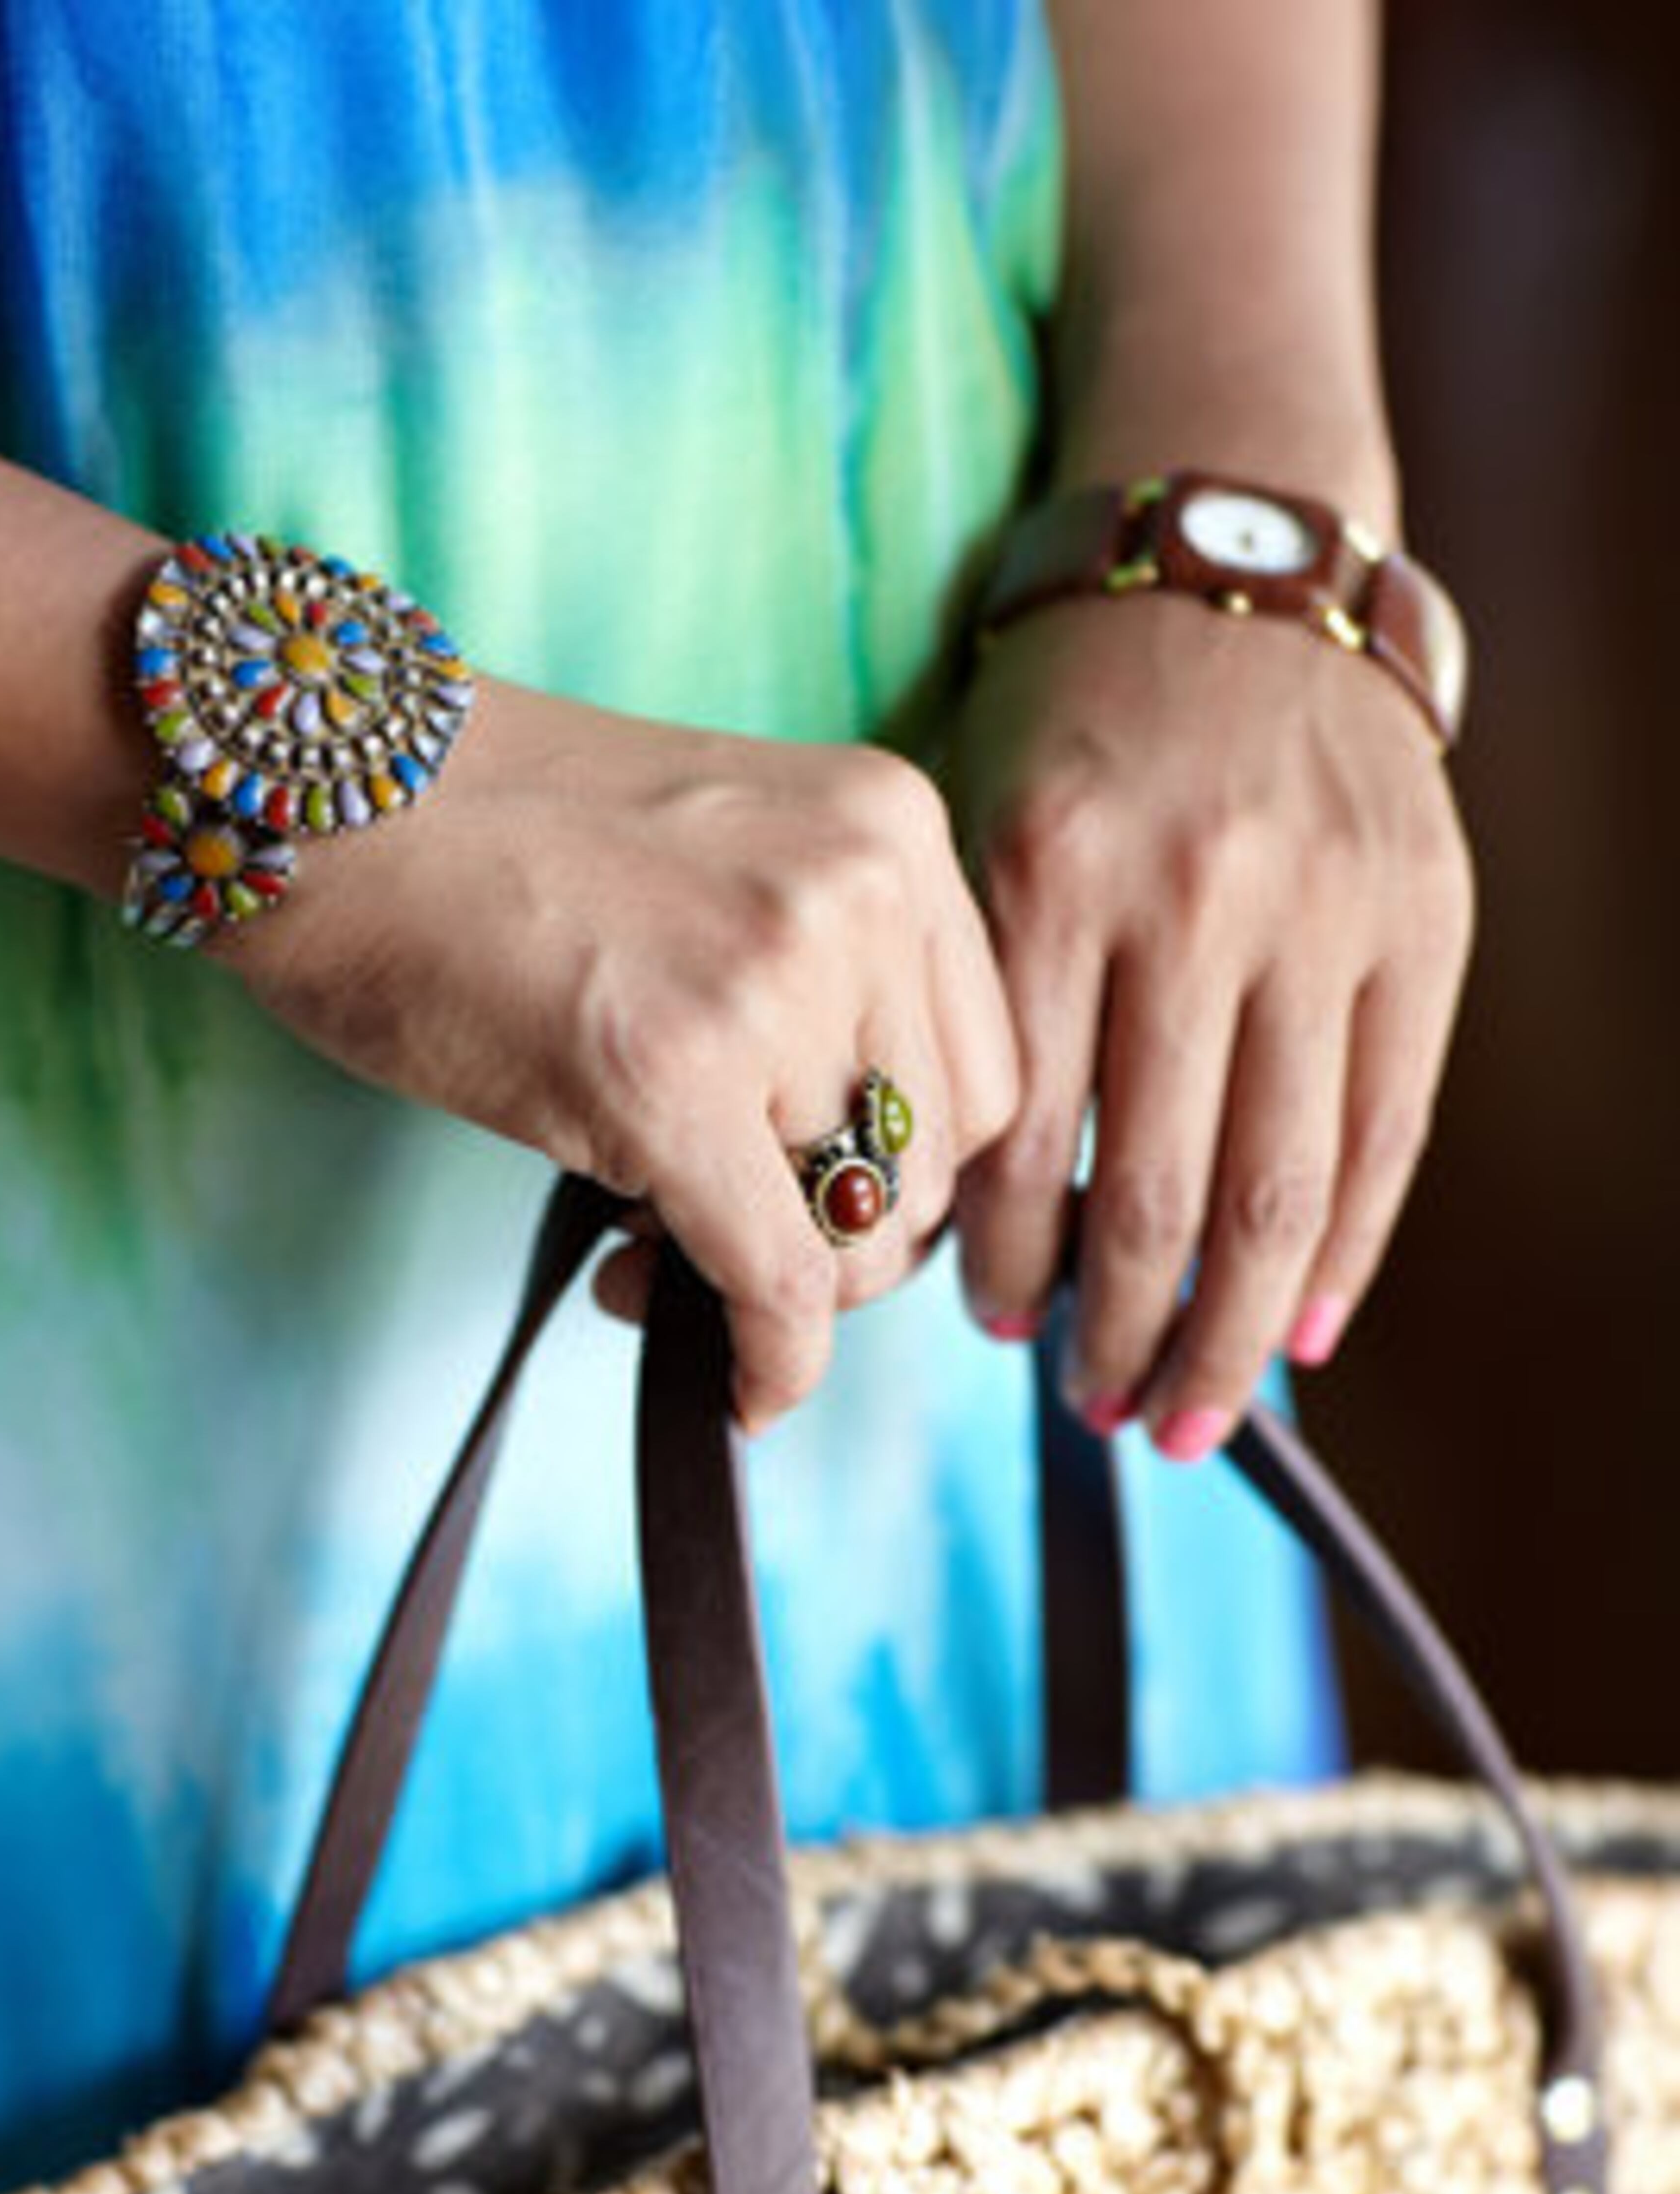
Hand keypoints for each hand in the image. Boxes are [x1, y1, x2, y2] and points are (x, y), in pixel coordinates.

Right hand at [210, 677, 1017, 1427]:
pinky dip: (766, 1363)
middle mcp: (860, 894)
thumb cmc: (488, 840)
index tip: (809, 1198)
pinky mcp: (673, 1078)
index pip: (980, 1067)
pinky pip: (780, 1283)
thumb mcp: (720, 868)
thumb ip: (817, 990)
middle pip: (935, 1159)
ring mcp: (773, 983)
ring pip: (859, 1233)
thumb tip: (851, 1190)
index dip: (901, 1170)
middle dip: (841, 1241)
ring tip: (651, 1258)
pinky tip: (725, 1379)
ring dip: (775, 1292)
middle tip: (724, 1247)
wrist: (325, 789)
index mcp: (889, 833)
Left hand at [944, 592, 1473, 1455]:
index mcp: (1049, 872)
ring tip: (1183, 1412)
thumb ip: (985, 1009)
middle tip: (1095, 1411)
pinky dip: (1345, 1254)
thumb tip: (995, 1229)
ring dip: (1228, 1334)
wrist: (1237, 566)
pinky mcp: (1426, 918)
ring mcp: (1323, 911)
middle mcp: (1192, 896)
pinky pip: (1389, 1131)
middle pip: (1157, 1194)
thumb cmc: (1079, 720)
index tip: (992, 1330)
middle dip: (1119, 1337)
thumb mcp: (982, 829)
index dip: (1007, 1270)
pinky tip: (1300, 1331)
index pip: (1024, 1143)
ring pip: (1277, 1190)